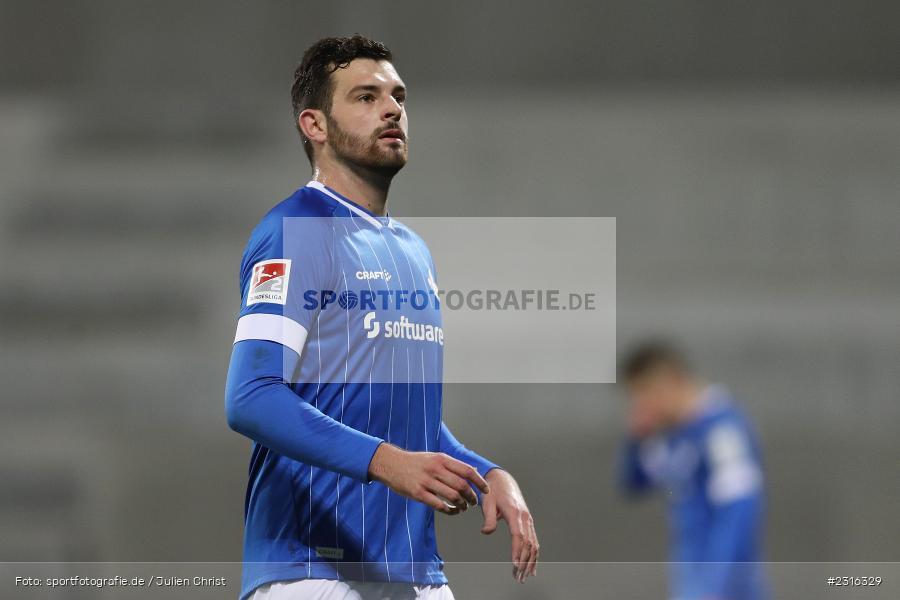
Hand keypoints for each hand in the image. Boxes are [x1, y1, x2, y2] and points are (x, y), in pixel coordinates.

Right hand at [368, 443, 489, 514]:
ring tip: (463, 508)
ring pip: (452, 496)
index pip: (467, 470)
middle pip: (462, 485)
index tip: (486, 490)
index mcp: (442, 459)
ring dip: (462, 505)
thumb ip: (452, 464)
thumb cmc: (415, 461)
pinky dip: (449, 511)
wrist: (390, 463)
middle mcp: (435, 469)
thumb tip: (473, 471)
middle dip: (472, 496)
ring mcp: (426, 481)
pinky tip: (452, 511)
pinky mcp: (417, 493)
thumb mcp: (434, 456)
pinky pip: (438, 505)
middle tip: (474, 502)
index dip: (479, 481)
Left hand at [481, 469, 538, 582]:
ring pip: (533, 544)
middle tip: (518, 577)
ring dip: (530, 561)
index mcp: (515, 512)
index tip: (515, 564)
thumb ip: (488, 518)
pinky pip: (534, 540)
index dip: (517, 551)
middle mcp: (524, 517)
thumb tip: (486, 532)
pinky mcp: (528, 522)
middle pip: (528, 543)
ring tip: (524, 576)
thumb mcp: (487, 502)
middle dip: (524, 562)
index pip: (518, 535)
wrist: (502, 479)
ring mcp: (528, 520)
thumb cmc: (493, 491)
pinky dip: (534, 555)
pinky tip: (531, 566)